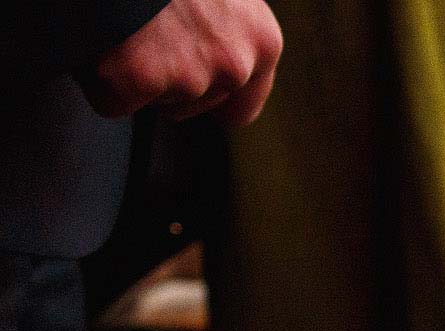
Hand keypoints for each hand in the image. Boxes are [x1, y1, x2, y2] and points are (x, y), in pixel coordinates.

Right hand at [85, 0, 282, 126]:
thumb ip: (224, 29)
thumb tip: (207, 53)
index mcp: (261, 39)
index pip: (240, 107)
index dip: (206, 98)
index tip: (186, 83)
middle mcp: (236, 64)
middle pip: (192, 105)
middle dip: (164, 79)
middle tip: (145, 30)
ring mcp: (189, 75)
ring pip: (153, 102)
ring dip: (134, 75)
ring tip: (127, 24)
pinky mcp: (140, 78)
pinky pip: (111, 100)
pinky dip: (98, 78)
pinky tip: (104, 40)